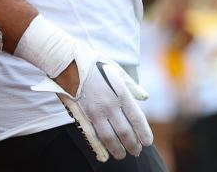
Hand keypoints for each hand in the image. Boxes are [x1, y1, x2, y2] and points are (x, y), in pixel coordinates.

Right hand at [32, 49, 152, 161]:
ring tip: (122, 155)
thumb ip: (132, 86)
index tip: (148, 142)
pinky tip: (105, 154)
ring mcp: (95, 112)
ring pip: (109, 137)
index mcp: (120, 92)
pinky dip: (100, 148)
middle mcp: (109, 104)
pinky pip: (93, 136)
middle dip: (133, 145)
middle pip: (125, 132)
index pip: (136, 118)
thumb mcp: (116, 70)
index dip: (143, 133)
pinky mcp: (82, 116)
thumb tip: (145, 97)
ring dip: (118, 149)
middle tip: (136, 151)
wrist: (68, 62)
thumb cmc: (94, 64)